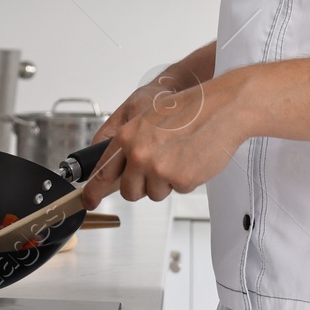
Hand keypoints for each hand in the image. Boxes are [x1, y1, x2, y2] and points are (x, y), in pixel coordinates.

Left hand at [81, 74, 247, 208]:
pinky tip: (192, 158)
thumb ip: (127, 139)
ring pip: (154, 193)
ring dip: (165, 181)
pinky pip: (178, 190)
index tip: (88, 201)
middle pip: (129, 191)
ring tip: (179, 155)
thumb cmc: (187, 109)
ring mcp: (159, 169)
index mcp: (127, 136)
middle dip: (141, 186)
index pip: (103, 171)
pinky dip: (185, 179)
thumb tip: (115, 164)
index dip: (93, 190)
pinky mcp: (180, 180)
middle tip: (157, 169)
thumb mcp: (146, 115)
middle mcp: (139, 154)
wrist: (220, 108)